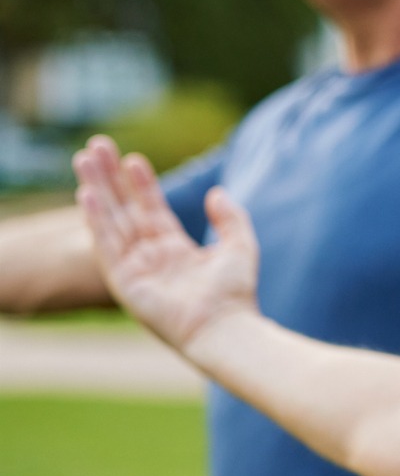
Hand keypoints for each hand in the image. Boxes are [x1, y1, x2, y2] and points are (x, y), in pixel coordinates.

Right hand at [73, 136, 258, 351]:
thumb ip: (231, 219)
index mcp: (174, 250)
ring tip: (84, 158)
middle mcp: (150, 257)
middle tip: (95, 147)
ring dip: (96, 189)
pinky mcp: (124, 282)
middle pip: (125, 209)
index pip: (152, 209)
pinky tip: (87, 194)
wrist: (225, 327)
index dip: (141, 184)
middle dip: (110, 178)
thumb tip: (217, 191)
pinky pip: (105, 245)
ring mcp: (134, 268)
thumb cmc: (235, 294)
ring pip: (110, 220)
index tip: (132, 158)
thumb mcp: (240, 246)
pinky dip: (96, 219)